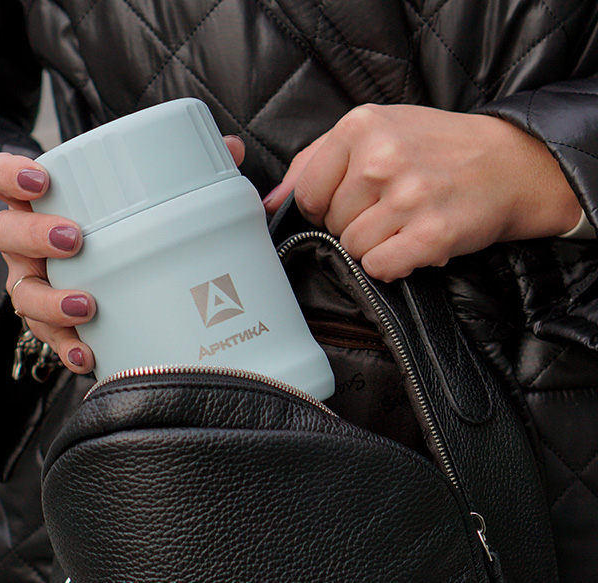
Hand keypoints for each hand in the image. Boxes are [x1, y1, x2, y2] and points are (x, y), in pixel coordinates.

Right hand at [0, 136, 244, 373]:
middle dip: (35, 235)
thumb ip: (184, 167)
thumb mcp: (139, 192)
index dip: (8, 174)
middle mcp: (27, 242)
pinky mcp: (50, 323)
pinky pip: (48, 339)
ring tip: (88, 305)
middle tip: (74, 239)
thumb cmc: (116, 223)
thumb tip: (232, 149)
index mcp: (40, 201)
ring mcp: (34, 282)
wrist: (112, 269)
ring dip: (51, 300)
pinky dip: (68, 347)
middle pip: (5, 233)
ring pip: (22, 293)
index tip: (42, 180)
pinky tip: (89, 354)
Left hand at [263, 104, 581, 281]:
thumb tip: (271, 202)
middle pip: (330, 221)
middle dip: (353, 223)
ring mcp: (408, 196)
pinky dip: (392, 264)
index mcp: (360, 127)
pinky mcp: (431, 233)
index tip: (349, 201)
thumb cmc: (434, 147)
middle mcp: (382, 158)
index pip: (307, 192)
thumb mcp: (373, 130)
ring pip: (352, 247)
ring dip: (375, 244)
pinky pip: (379, 267)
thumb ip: (314, 161)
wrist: (508, 163)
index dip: (323, 206)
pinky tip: (411, 244)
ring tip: (404, 222)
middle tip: (389, 207)